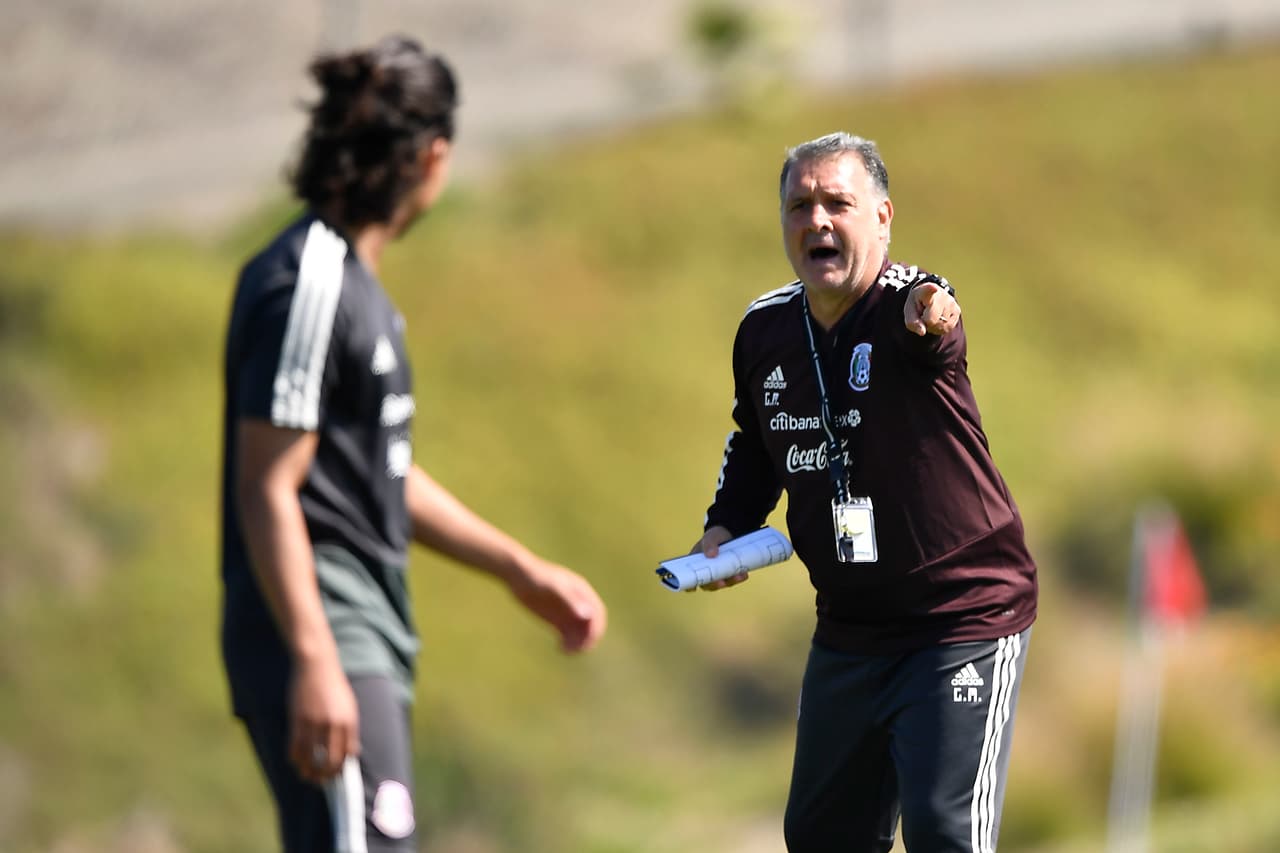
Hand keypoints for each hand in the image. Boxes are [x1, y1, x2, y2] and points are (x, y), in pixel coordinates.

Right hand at [288, 656, 359, 782]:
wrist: (317, 666)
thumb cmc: (334, 686)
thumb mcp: (349, 706)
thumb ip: (350, 729)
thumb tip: (352, 752)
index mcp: (349, 721)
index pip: (347, 755)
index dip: (341, 769)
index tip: (336, 775)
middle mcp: (334, 725)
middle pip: (329, 761)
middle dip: (325, 776)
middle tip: (321, 781)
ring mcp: (315, 723)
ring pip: (310, 758)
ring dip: (308, 771)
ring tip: (307, 775)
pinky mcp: (298, 720)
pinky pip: (295, 747)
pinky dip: (295, 758)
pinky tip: (296, 761)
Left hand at [510, 560, 606, 652]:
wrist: (516, 576)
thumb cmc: (535, 578)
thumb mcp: (552, 588)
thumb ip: (570, 601)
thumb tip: (587, 615)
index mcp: (581, 591)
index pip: (596, 612)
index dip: (595, 627)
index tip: (588, 640)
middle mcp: (577, 602)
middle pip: (590, 624)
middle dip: (587, 638)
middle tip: (576, 650)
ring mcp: (566, 611)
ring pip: (579, 632)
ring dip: (577, 643)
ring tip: (566, 651)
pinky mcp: (556, 619)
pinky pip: (567, 634)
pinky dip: (567, 643)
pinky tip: (559, 648)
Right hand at [688, 525, 747, 590]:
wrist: (729, 532)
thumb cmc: (715, 536)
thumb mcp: (711, 537)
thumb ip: (709, 543)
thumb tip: (711, 555)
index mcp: (696, 564)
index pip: (690, 578)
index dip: (690, 585)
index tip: (693, 588)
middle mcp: (706, 572)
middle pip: (708, 584)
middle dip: (715, 585)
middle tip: (722, 582)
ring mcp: (719, 573)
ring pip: (723, 583)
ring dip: (730, 582)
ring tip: (739, 576)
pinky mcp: (730, 573)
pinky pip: (733, 578)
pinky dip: (739, 578)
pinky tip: (744, 574)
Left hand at [904, 281, 960, 336]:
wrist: (928, 298)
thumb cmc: (917, 305)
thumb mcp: (909, 312)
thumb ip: (912, 322)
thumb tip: (922, 332)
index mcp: (925, 291)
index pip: (930, 289)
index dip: (931, 289)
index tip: (933, 288)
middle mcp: (941, 294)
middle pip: (932, 320)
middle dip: (926, 323)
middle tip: (924, 315)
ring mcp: (951, 302)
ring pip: (941, 326)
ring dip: (934, 326)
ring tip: (931, 316)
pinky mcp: (957, 310)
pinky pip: (948, 327)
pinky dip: (941, 328)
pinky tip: (938, 319)